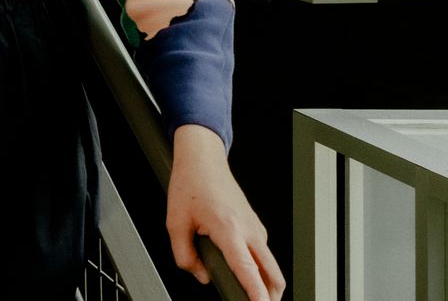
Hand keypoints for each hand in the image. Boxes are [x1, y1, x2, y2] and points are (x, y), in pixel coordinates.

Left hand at [166, 125, 284, 299]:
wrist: (203, 160)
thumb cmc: (190, 184)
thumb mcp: (175, 222)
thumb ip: (184, 255)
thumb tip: (200, 275)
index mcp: (229, 228)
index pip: (249, 269)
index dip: (257, 293)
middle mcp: (249, 229)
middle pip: (273, 273)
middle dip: (270, 295)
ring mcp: (256, 227)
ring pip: (270, 264)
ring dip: (264, 281)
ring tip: (247, 291)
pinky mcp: (256, 226)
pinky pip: (262, 253)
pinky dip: (258, 267)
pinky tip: (242, 270)